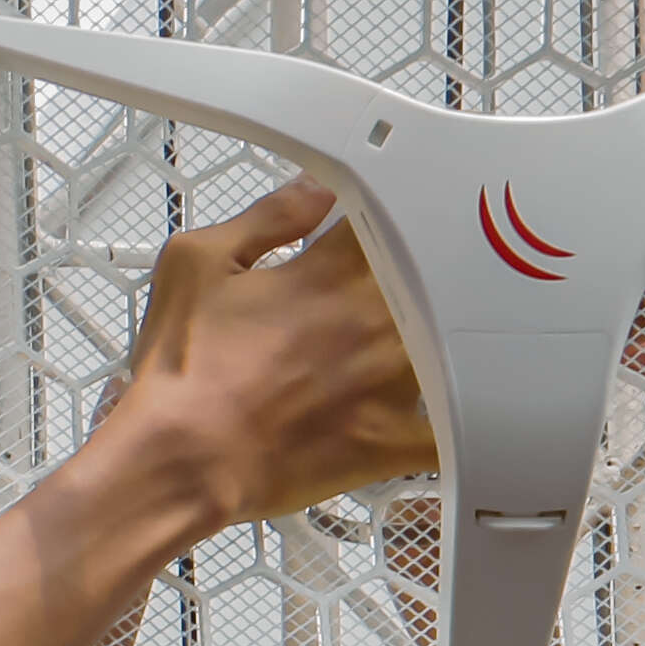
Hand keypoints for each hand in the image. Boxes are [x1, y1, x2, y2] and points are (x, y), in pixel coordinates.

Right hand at [104, 177, 437, 532]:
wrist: (181, 458)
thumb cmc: (183, 365)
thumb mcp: (198, 263)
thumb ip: (269, 217)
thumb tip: (319, 187)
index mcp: (332, 272)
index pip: (391, 221)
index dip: (397, 218)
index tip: (391, 223)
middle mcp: (374, 320)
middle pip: (435, 280)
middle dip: (426, 277)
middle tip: (412, 281)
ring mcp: (392, 383)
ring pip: (454, 347)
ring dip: (448, 338)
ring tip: (434, 340)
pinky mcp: (392, 441)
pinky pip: (452, 431)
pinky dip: (463, 422)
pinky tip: (462, 414)